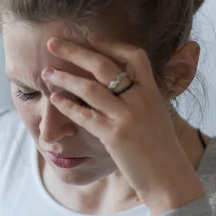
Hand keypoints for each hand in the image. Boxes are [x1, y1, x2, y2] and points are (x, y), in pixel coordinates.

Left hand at [42, 36, 203, 215]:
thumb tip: (120, 85)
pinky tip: (54, 99)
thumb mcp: (156, 115)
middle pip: (104, 65)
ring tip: (46, 71)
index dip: (109, 43)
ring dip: (64, 77)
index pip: (134, 55)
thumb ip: (140, 97)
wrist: (169, 179)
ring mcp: (128, 117)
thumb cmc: (160, 150)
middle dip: (75, 51)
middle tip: (52, 42)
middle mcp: (141, 99)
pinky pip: (85, 115)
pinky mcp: (115, 136)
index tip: (87, 36)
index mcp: (153, 91)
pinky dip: (67, 105)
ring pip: (90, 88)